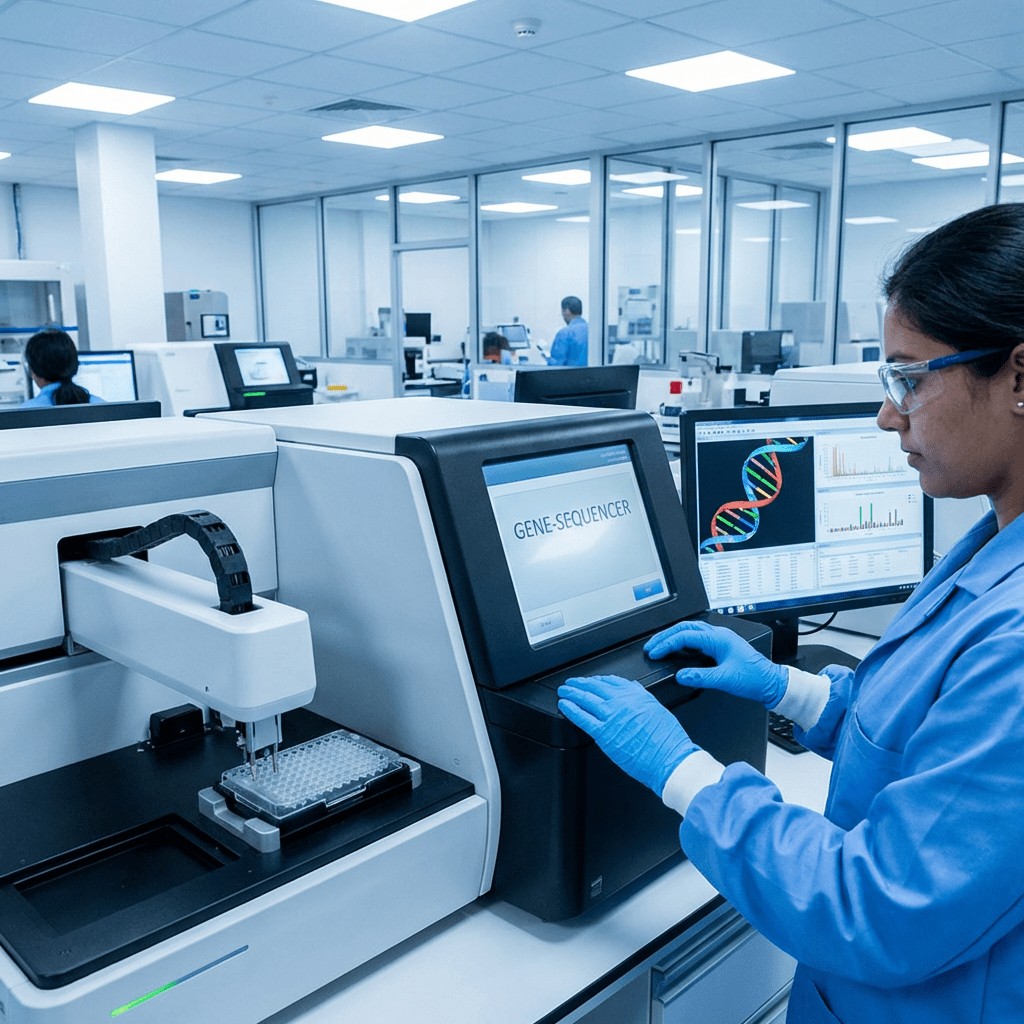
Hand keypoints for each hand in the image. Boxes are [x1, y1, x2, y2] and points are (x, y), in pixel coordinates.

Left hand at [557, 675, 698, 795]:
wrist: (669, 758)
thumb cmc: (668, 740)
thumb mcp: (658, 709)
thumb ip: (642, 698)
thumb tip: (634, 690)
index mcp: (636, 694)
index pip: (611, 681)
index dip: (597, 680)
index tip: (592, 681)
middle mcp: (622, 702)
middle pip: (595, 687)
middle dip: (580, 684)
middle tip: (571, 683)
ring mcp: (611, 716)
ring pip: (585, 699)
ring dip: (571, 693)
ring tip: (563, 691)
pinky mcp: (603, 733)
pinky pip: (582, 718)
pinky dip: (570, 709)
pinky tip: (563, 705)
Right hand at [644, 621, 787, 708]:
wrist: (771, 683)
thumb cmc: (754, 678)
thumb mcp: (725, 680)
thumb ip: (701, 677)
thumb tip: (680, 675)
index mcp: (719, 638)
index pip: (685, 636)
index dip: (667, 643)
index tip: (655, 652)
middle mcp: (718, 635)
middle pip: (685, 628)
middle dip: (665, 636)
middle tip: (651, 646)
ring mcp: (720, 639)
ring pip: (690, 630)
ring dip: (673, 636)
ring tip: (659, 645)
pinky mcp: (720, 646)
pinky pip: (696, 638)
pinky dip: (682, 641)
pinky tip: (677, 649)